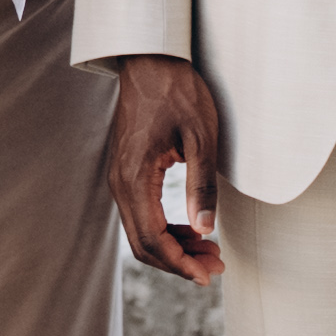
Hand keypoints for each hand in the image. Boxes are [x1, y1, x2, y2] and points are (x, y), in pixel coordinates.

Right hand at [100, 55, 229, 283]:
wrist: (151, 60)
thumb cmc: (178, 92)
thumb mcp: (201, 138)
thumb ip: (202, 186)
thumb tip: (206, 230)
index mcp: (135, 177)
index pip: (152, 239)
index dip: (180, 263)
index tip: (207, 276)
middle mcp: (120, 183)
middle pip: (142, 243)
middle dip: (178, 261)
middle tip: (215, 267)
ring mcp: (120, 177)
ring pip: (141, 230)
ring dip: (173, 247)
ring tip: (209, 252)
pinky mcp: (127, 171)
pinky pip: (141, 213)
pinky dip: (165, 229)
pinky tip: (192, 229)